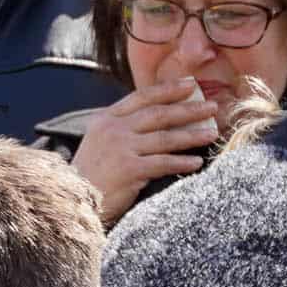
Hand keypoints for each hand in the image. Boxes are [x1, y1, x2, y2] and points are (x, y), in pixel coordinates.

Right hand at [71, 78, 217, 222]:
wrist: (73, 201)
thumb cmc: (91, 176)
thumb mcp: (99, 143)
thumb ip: (123, 129)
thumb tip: (156, 121)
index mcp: (106, 118)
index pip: (142, 97)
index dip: (168, 89)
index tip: (190, 84)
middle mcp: (113, 129)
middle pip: (158, 113)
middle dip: (188, 109)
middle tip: (212, 107)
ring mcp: (120, 148)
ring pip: (164, 137)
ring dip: (192, 135)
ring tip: (212, 133)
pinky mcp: (128, 170)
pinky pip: (162, 163)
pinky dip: (181, 162)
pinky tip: (197, 162)